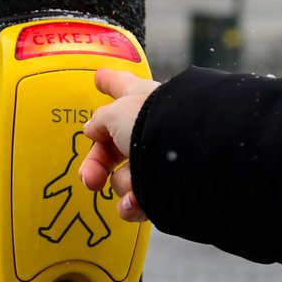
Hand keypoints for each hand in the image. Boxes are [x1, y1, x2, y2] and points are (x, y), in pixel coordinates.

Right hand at [80, 68, 158, 221]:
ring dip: (122, 184)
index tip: (100, 78)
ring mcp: (158, 160)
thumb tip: (92, 128)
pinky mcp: (167, 189)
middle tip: (89, 178)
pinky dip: (133, 204)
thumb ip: (100, 120)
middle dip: (97, 165)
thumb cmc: (155, 122)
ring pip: (123, 178)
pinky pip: (138, 200)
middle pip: (113, 147)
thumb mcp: (117, 113)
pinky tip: (135, 203)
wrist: (191, 155)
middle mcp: (151, 129)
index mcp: (141, 102)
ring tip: (133, 186)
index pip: (121, 87)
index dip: (110, 83)